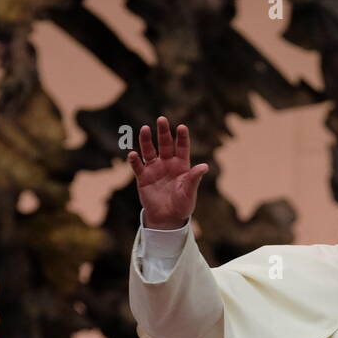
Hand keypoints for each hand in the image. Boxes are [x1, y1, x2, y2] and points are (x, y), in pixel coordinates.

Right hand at [128, 115, 208, 229]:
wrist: (167, 218)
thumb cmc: (182, 204)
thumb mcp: (190, 192)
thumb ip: (194, 178)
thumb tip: (204, 166)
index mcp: (181, 165)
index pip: (182, 147)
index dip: (181, 137)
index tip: (181, 127)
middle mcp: (167, 163)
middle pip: (164, 144)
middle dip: (163, 132)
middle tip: (161, 119)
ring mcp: (154, 169)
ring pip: (149, 151)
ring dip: (146, 141)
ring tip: (145, 129)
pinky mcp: (143, 178)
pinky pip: (138, 166)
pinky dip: (135, 160)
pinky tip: (133, 154)